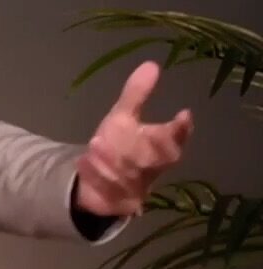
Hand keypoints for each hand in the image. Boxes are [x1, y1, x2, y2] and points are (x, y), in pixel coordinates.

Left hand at [76, 60, 193, 217]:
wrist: (103, 185)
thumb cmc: (121, 145)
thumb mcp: (124, 117)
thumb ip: (137, 94)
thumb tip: (151, 64)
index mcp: (159, 148)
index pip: (175, 139)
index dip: (180, 130)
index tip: (184, 115)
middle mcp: (151, 169)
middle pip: (156, 160)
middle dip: (149, 147)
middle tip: (141, 134)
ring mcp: (136, 188)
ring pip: (128, 176)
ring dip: (113, 161)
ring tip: (96, 144)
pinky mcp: (119, 204)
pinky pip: (108, 193)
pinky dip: (96, 177)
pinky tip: (83, 163)